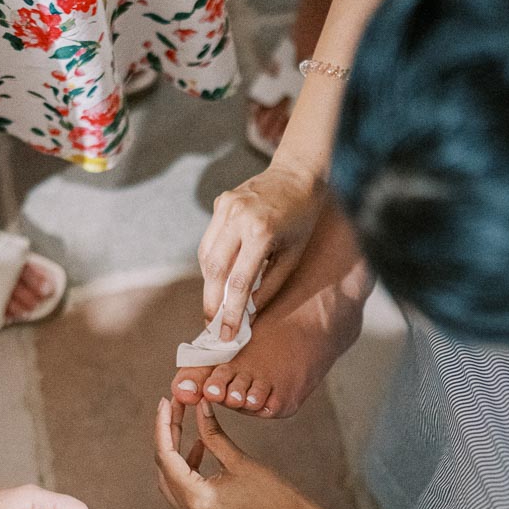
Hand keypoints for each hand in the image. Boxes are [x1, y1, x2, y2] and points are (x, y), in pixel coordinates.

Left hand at [155, 399, 333, 508]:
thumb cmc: (274, 496)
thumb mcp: (240, 460)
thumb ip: (213, 433)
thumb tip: (199, 405)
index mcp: (199, 500)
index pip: (167, 457)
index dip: (163, 426)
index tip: (165, 402)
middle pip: (165, 468)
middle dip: (167, 436)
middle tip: (172, 408)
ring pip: (170, 480)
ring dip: (174, 452)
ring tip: (183, 423)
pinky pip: (183, 491)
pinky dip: (185, 469)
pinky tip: (198, 448)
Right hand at [198, 167, 325, 340]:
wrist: (298, 174)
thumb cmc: (303, 219)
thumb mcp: (293, 256)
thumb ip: (269, 286)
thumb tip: (247, 314)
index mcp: (261, 231)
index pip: (238, 282)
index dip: (230, 312)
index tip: (226, 334)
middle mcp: (238, 217)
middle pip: (214, 270)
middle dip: (211, 302)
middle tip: (212, 324)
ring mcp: (225, 207)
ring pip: (205, 255)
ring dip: (209, 283)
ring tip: (215, 304)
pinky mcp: (220, 203)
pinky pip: (209, 239)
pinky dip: (212, 262)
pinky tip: (219, 276)